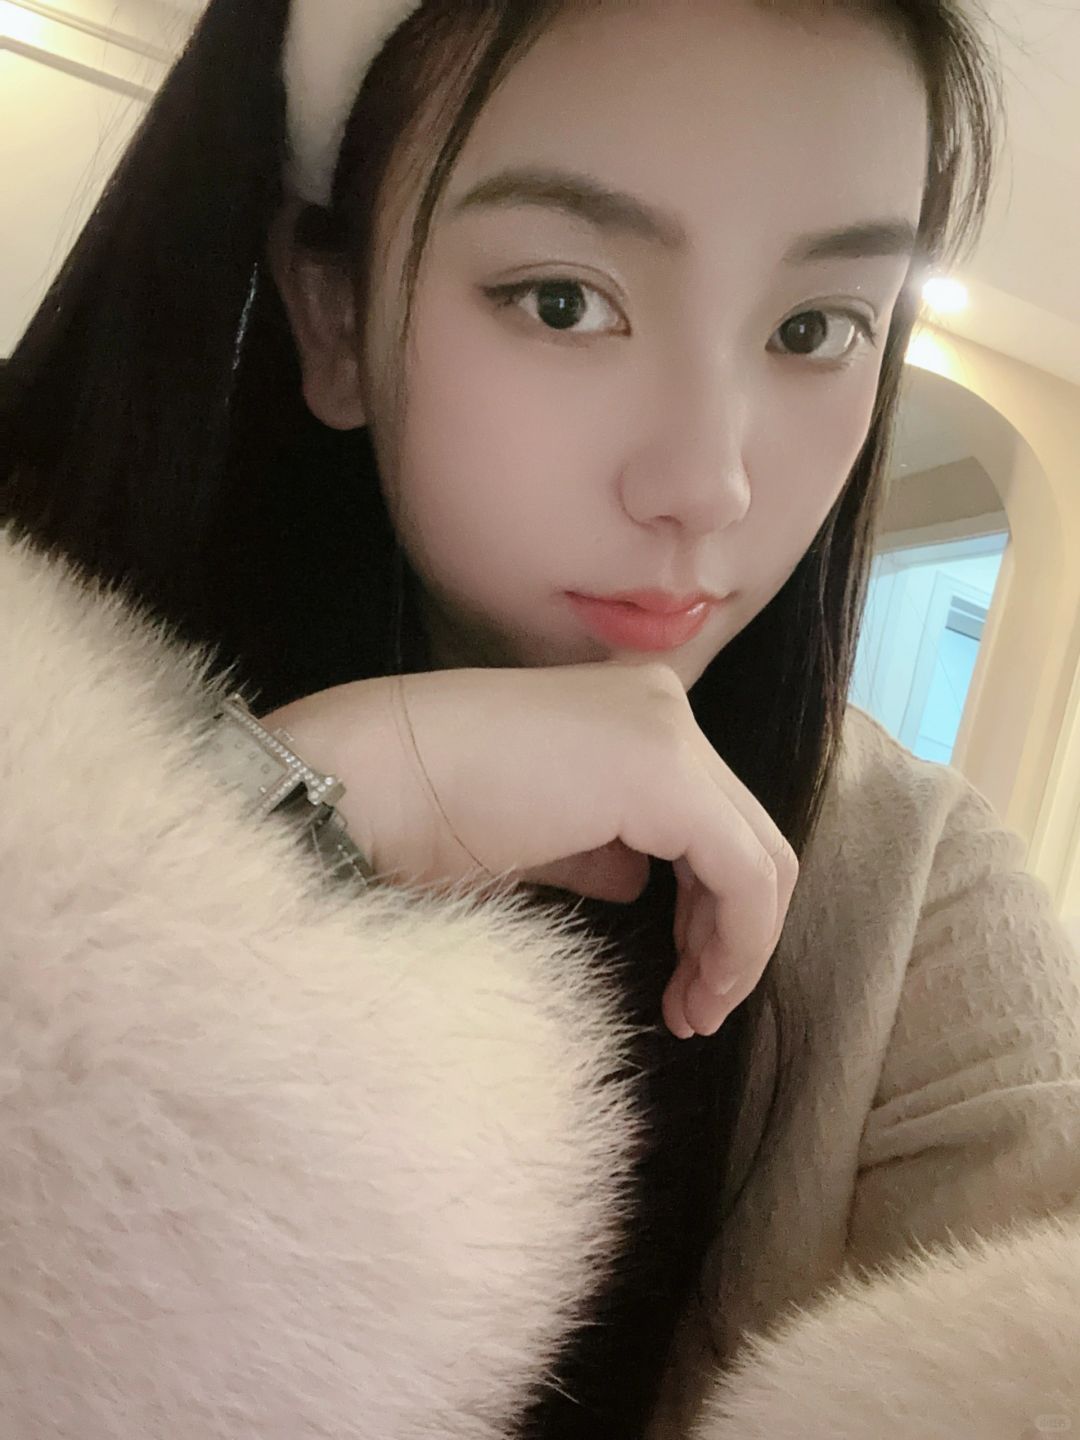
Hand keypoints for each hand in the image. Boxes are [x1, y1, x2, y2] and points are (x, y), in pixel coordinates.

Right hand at [263, 661, 797, 1038]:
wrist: (365, 784)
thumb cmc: (422, 814)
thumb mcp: (537, 835)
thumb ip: (602, 849)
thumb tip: (638, 881)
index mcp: (628, 710)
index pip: (709, 817)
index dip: (711, 908)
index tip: (683, 983)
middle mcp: (661, 706)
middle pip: (746, 834)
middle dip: (732, 932)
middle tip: (694, 1009)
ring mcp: (667, 734)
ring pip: (757, 855)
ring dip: (736, 944)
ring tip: (692, 1012)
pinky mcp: (665, 775)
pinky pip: (743, 872)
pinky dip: (737, 940)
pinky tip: (697, 991)